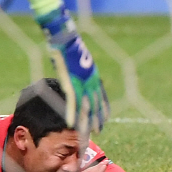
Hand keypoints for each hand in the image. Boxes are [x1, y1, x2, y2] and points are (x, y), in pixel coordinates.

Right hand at [36, 4, 109, 133]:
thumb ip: (78, 67)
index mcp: (93, 75)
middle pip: (95, 104)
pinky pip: (71, 101)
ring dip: (87, 121)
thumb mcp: (77, 57)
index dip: (103, 109)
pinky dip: (71, 112)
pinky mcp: (70, 83)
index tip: (105, 119)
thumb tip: (74, 70)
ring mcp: (81, 83)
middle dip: (97, 119)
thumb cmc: (68, 43)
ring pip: (85, 107)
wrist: (66, 37)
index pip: (101, 96)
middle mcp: (91, 81)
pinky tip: (71, 123)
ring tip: (90, 134)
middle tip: (99, 131)